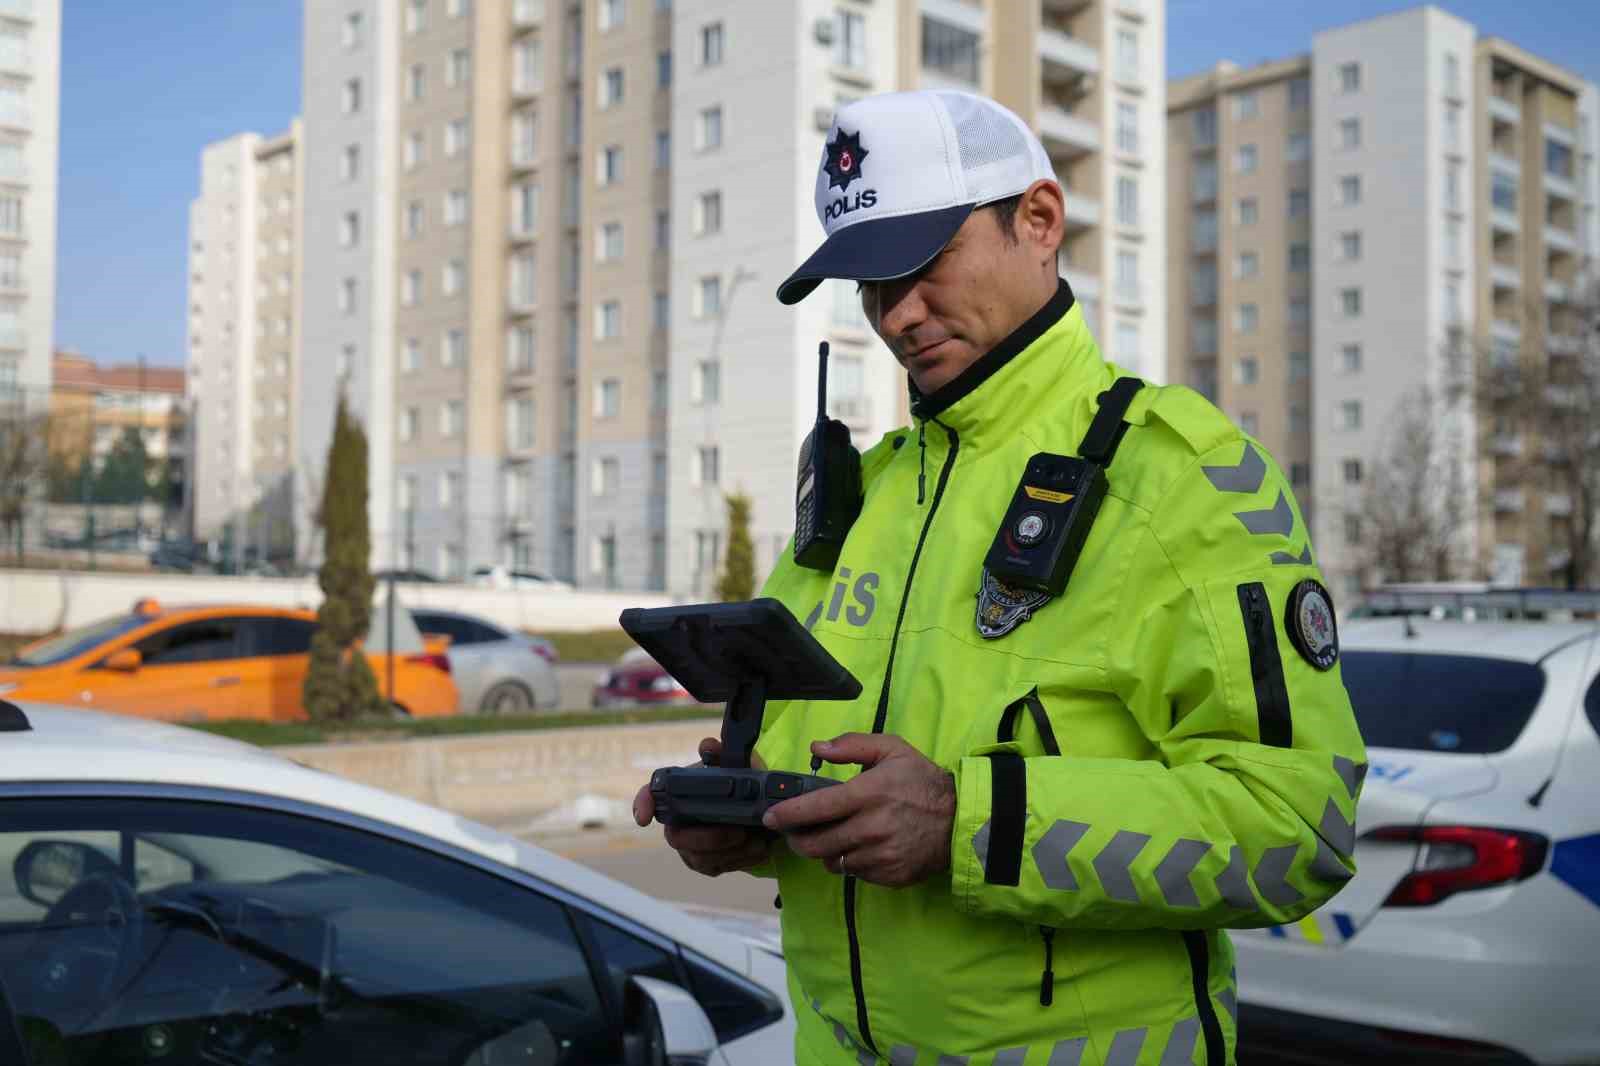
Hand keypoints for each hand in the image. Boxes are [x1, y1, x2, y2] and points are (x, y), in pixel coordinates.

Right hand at [632, 737, 773, 877]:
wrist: (755, 805)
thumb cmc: (735, 782)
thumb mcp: (734, 764)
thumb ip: (721, 753)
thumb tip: (709, 746)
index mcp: (677, 794)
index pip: (649, 796)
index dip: (643, 805)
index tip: (645, 817)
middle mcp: (677, 823)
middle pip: (678, 838)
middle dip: (710, 838)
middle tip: (739, 832)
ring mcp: (690, 848)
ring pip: (702, 858)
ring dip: (732, 852)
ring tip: (757, 839)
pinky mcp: (708, 865)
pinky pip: (720, 867)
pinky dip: (743, 859)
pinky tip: (761, 848)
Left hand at [762, 733, 955, 887]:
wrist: (960, 820)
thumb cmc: (922, 781)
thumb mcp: (892, 749)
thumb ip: (852, 745)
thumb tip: (817, 747)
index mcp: (868, 794)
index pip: (815, 809)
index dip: (787, 815)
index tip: (770, 817)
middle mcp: (871, 828)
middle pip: (815, 844)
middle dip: (797, 840)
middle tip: (793, 833)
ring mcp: (880, 855)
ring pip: (833, 861)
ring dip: (825, 852)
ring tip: (830, 838)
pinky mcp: (889, 875)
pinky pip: (855, 873)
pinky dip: (849, 862)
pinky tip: (858, 848)